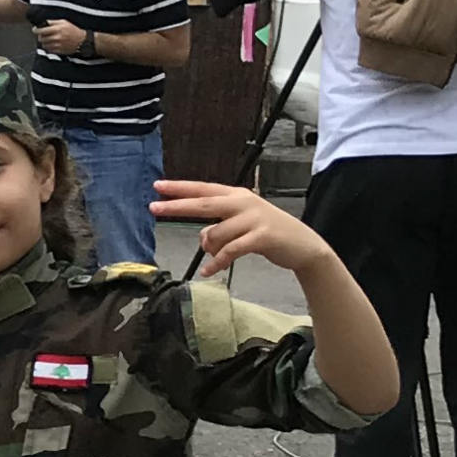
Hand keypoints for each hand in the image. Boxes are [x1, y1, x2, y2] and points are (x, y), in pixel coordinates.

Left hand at [33, 19, 93, 58]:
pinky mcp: (58, 51)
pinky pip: (48, 49)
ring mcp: (57, 45)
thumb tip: (42, 23)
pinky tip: (53, 43)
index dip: (36, 30)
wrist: (82, 41)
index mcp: (57, 29)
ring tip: (49, 39)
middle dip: (40, 36)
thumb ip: (52, 22)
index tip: (34, 29)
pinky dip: (49, 47)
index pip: (41, 30)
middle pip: (41, 38)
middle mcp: (56, 38)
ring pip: (44, 45)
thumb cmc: (73, 30)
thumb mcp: (64, 22)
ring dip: (44, 42)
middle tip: (43, 34)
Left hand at [153, 179, 319, 279]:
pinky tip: (209, 271)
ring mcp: (254, 219)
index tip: (157, 186)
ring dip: (209, 249)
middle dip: (176, 206)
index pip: (203, 189)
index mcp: (237, 195)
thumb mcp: (242, 223)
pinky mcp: (261, 237)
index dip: (180, 188)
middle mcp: (244, 203)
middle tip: (153, 208)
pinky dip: (217, 263)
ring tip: (214, 258)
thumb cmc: (268, 233)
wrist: (303, 246)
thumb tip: (202, 239)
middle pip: (203, 204)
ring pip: (215, 234)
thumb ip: (220, 227)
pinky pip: (230, 251)